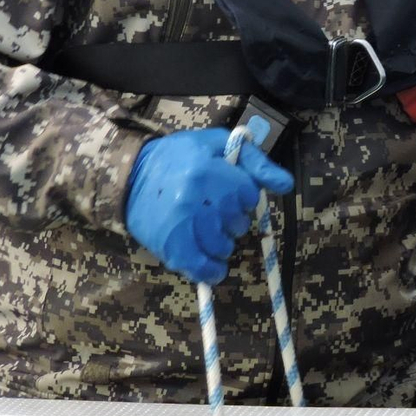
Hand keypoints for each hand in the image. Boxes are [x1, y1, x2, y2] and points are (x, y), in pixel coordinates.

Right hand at [124, 125, 294, 286]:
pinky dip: (210, 272)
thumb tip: (286, 185)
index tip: (231, 192)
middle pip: (238, 222)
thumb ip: (255, 161)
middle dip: (234, 219)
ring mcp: (182, 224)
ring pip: (223, 246)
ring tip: (209, 232)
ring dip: (223, 243)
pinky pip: (199, 266)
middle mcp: (196, 198)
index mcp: (209, 169)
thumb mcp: (216, 144)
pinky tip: (215, 270)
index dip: (244, 196)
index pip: (248, 194)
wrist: (129, 174)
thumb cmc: (178, 156)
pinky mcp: (169, 244)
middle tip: (216, 211)